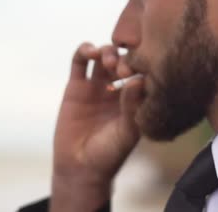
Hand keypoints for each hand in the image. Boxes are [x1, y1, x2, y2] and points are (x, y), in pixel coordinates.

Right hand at [50, 43, 143, 210]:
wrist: (81, 167)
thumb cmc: (109, 153)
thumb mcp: (127, 132)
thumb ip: (132, 106)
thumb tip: (137, 80)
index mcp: (134, 99)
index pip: (141, 72)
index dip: (141, 66)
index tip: (138, 72)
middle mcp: (117, 89)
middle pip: (123, 61)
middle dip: (124, 58)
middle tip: (122, 69)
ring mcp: (97, 86)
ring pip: (104, 57)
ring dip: (107, 51)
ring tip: (107, 60)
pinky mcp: (76, 86)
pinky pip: (80, 61)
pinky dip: (85, 50)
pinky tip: (90, 51)